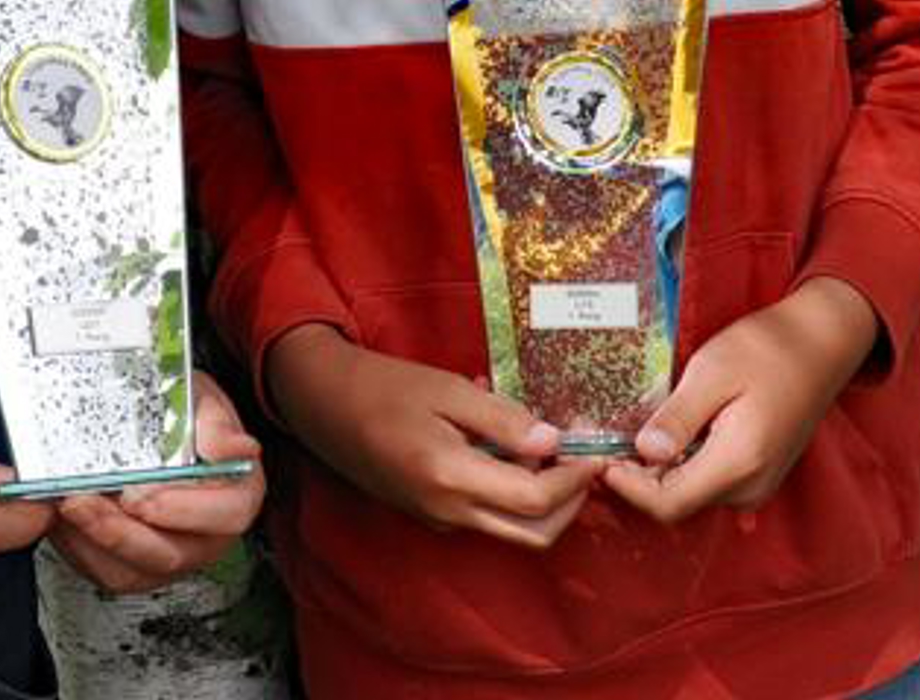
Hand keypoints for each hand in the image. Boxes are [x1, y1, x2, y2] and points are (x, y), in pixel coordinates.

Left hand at [47, 370, 264, 591]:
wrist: (157, 418)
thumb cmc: (183, 410)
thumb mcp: (202, 399)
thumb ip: (215, 423)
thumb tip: (236, 448)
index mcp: (235, 494)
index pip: (225, 516)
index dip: (182, 510)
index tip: (141, 495)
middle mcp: (206, 535)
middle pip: (169, 554)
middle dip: (120, 532)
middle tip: (84, 501)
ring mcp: (169, 553)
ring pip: (132, 571)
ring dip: (93, 541)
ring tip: (65, 505)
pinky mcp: (133, 564)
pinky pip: (105, 571)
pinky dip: (79, 548)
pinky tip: (62, 518)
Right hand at [263, 324, 596, 547]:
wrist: (324, 404)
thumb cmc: (383, 387)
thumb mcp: (447, 389)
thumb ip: (502, 417)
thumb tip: (553, 441)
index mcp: (452, 478)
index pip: (535, 498)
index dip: (574, 478)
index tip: (595, 449)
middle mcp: (449, 511)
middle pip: (534, 532)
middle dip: (571, 502)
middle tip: (586, 460)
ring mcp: (440, 518)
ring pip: (513, 530)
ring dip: (546, 502)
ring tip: (556, 453)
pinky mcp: (432, 513)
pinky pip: (488, 517)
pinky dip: (515, 495)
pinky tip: (512, 450)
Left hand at [602, 275, 880, 523]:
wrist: (819, 347)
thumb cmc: (766, 350)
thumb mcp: (712, 371)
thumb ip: (679, 417)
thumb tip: (645, 453)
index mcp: (738, 463)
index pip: (669, 504)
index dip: (628, 488)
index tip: (599, 458)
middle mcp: (749, 487)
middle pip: (676, 502)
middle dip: (637, 479)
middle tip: (605, 442)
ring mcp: (756, 485)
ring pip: (690, 494)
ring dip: (657, 472)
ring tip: (629, 433)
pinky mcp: (756, 474)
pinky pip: (707, 482)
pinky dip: (679, 466)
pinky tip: (664, 435)